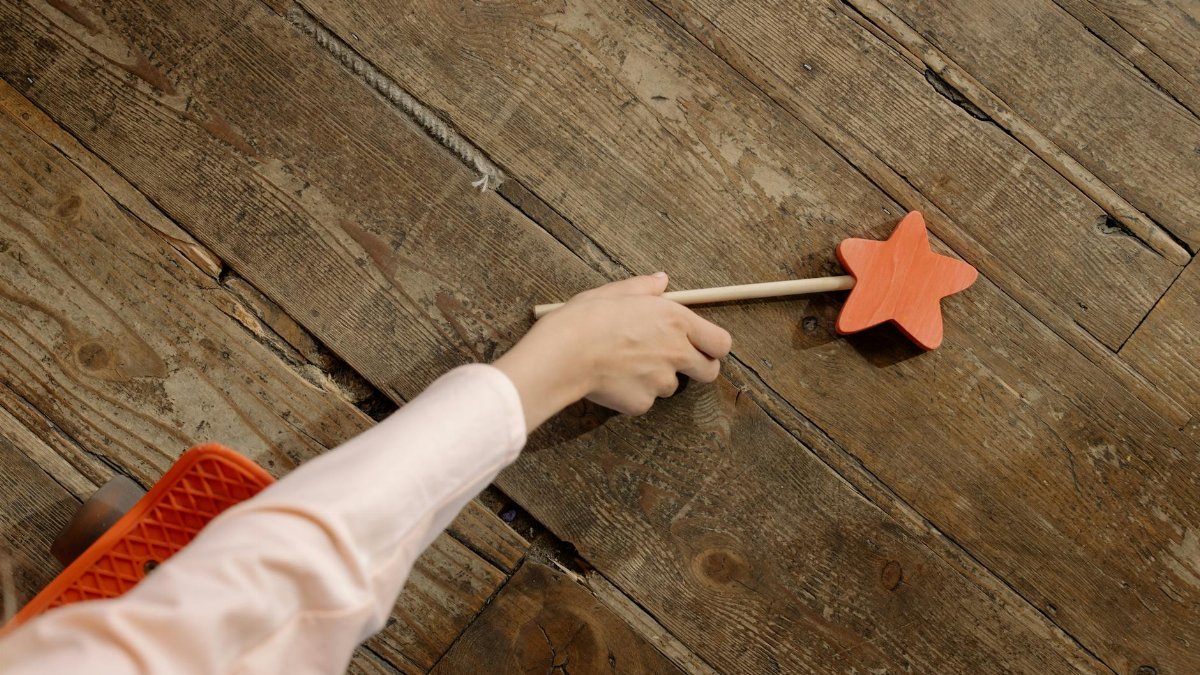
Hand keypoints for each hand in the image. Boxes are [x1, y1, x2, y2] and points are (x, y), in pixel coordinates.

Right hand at [495, 273, 731, 431]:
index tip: (703, 346)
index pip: (721, 342)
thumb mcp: (616, 292)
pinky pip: (644, 399)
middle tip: (673, 359)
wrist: (563, 353)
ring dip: (657, 378)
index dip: (714, 346)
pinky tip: (612, 378)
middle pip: (709, 371)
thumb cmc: (587, 318)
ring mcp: (660, 381)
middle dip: (697, 367)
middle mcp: (676, 352)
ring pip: (670, 385)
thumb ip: (645, 288)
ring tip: (626, 363)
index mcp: (676, 321)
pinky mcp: (642, 403)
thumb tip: (661, 281)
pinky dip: (633, 392)